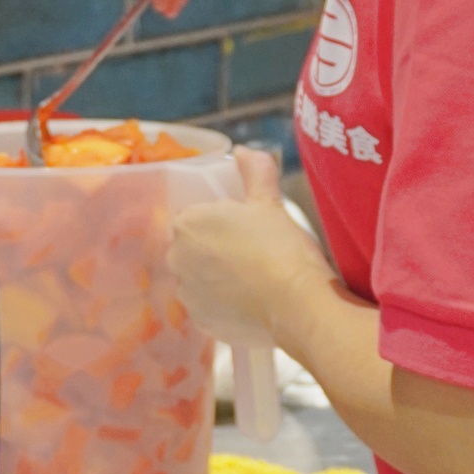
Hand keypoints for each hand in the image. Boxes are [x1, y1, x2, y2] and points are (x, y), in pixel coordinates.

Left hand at [168, 148, 334, 344]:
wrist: (297, 305)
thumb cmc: (281, 247)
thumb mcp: (270, 201)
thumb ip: (254, 171)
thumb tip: (242, 151)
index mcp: (188, 223)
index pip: (196, 217)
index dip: (221, 222)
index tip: (244, 230)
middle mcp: (177, 258)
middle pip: (193, 247)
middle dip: (215, 249)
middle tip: (252, 252)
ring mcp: (186, 293)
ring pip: (199, 278)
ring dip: (217, 277)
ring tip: (253, 278)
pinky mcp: (200, 322)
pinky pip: (207, 306)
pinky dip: (222, 304)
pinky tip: (249, 300)